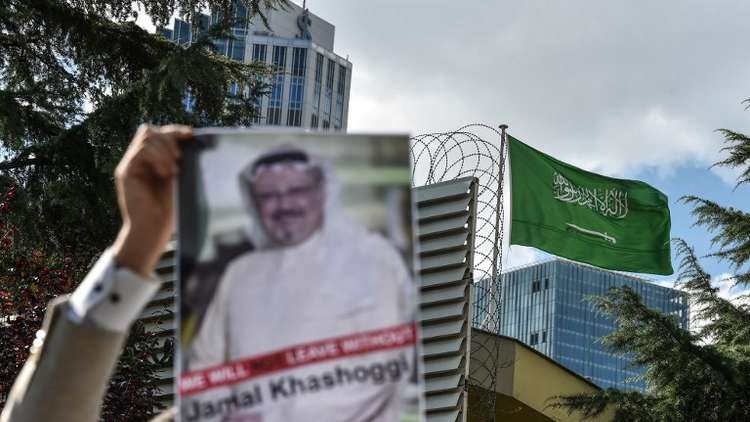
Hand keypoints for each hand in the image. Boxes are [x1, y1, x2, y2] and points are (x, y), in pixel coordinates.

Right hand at [111, 124, 191, 276]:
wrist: (153, 230)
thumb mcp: (180, 179)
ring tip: (174, 170)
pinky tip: (166, 173)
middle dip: (169, 137)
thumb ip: (180, 160)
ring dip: (164, 150)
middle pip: (149, 130)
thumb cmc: (170, 210)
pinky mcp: (125, 172)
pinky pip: (140, 152)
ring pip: (145, 137)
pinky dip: (157, 158)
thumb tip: (192, 139)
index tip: (190, 134)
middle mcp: (139, 160)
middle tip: (180, 157)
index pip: (159, 133)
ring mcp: (131, 165)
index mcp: (152, 160)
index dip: (174, 130)